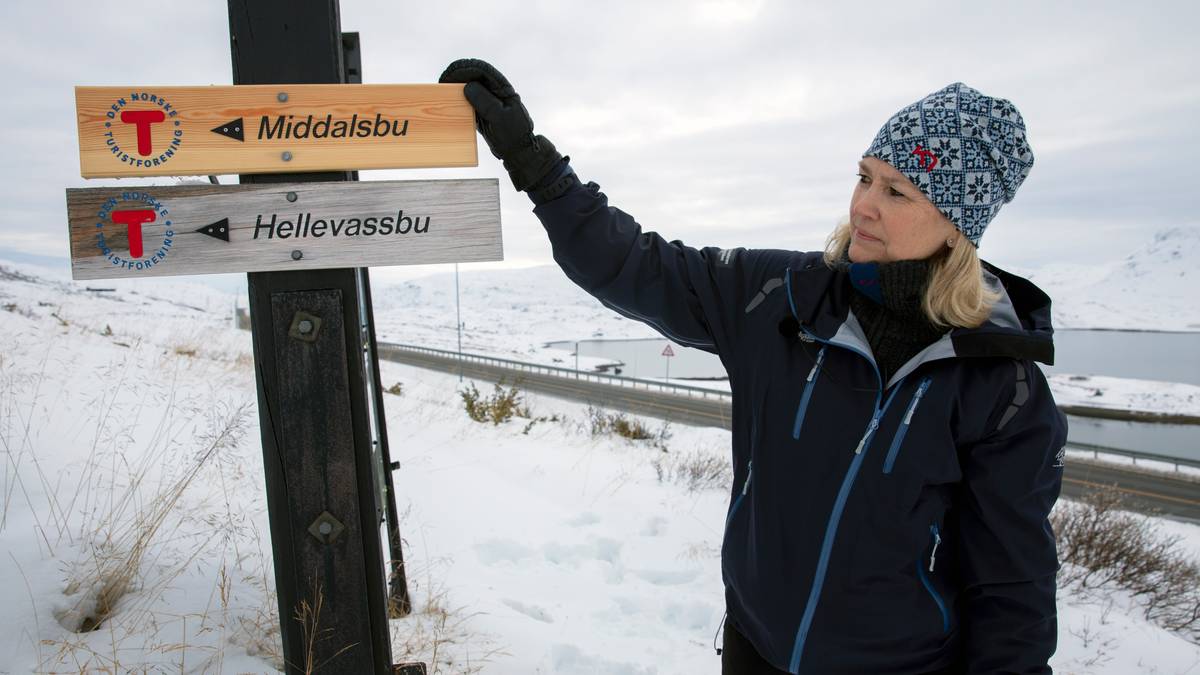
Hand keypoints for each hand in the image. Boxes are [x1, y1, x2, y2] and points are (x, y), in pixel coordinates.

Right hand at [439, 58, 562, 190]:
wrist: (517, 152)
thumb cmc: (513, 134)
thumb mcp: (499, 117)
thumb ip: (485, 101)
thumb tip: (467, 86)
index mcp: (503, 88)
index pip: (482, 72)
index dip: (465, 70)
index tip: (451, 74)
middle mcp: (495, 92)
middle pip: (474, 78)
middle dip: (458, 76)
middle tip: (443, 80)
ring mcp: (488, 102)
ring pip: (470, 90)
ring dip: (457, 88)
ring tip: (443, 88)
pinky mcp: (483, 113)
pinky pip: (469, 103)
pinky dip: (459, 102)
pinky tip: (449, 102)